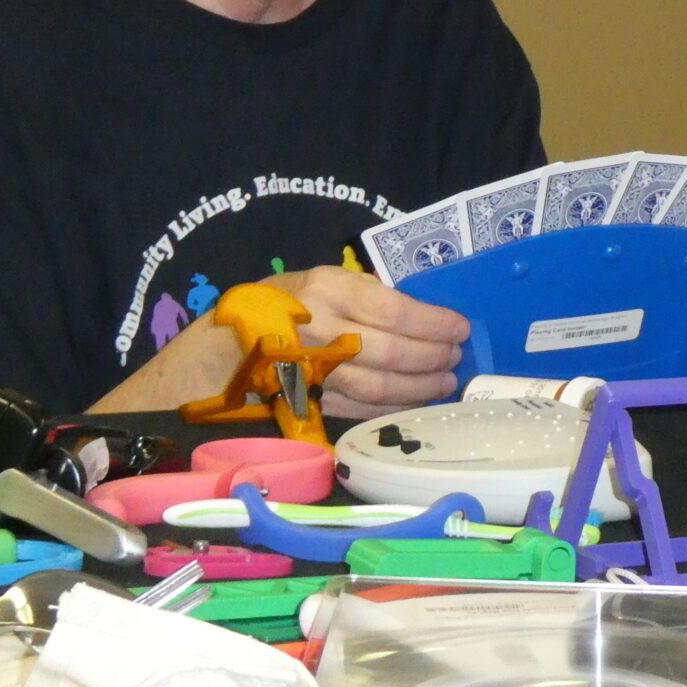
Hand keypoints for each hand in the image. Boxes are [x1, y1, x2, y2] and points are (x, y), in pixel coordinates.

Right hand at [270, 265, 470, 417]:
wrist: (227, 345)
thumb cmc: (285, 304)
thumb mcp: (323, 279)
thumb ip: (367, 293)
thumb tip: (422, 314)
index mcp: (327, 289)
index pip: (395, 311)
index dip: (434, 324)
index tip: (459, 328)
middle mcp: (320, 330)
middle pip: (392, 352)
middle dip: (433, 357)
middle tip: (455, 356)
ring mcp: (314, 371)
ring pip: (379, 386)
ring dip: (420, 386)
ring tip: (444, 381)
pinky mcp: (310, 401)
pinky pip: (362, 407)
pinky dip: (394, 406)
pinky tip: (414, 400)